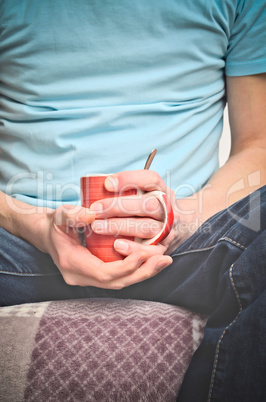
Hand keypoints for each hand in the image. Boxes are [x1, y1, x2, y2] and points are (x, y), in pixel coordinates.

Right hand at [42, 204, 171, 288]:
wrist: (48, 234)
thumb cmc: (56, 224)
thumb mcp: (60, 215)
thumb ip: (73, 214)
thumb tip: (91, 215)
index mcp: (72, 263)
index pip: (103, 273)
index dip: (125, 266)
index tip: (144, 253)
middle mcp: (80, 277)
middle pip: (116, 283)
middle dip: (142, 272)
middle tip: (164, 259)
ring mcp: (88, 279)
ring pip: (121, 283)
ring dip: (144, 272)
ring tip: (165, 260)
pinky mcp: (97, 275)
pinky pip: (120, 277)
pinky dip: (137, 270)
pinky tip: (153, 260)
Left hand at [89, 170, 192, 258]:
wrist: (178, 228)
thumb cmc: (148, 208)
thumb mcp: (145, 193)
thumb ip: (126, 190)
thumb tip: (95, 188)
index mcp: (162, 191)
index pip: (151, 180)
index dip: (129, 180)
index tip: (106, 184)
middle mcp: (168, 209)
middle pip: (148, 205)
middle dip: (119, 206)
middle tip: (95, 209)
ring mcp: (168, 229)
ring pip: (147, 227)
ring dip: (120, 227)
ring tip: (97, 227)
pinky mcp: (163, 248)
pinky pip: (151, 251)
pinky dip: (134, 249)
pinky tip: (117, 246)